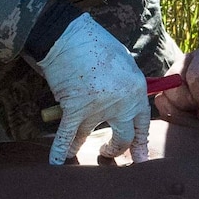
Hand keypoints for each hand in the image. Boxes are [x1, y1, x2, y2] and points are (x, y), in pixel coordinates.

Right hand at [35, 13, 150, 163]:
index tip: (140, 157)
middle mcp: (121, 102)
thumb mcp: (123, 60)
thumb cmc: (95, 43)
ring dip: (81, 147)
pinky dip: (60, 149)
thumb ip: (127, 83)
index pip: (142, 123)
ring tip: (76, 155)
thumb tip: (128, 97)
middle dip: (116, 149)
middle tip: (108, 153)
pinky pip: (67, 135)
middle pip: (124, 136)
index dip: (140, 142)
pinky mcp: (75, 108)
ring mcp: (98, 107)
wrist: (69, 36)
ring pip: (90, 136)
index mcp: (136, 90)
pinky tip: (56, 163)